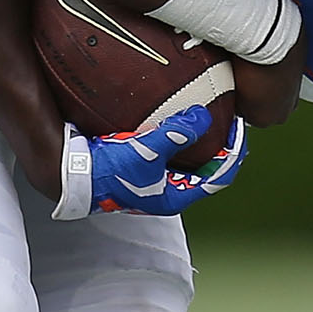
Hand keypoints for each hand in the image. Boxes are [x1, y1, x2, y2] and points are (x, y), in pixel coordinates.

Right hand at [54, 109, 247, 218]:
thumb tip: (203, 116)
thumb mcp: (146, 151)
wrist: (73, 173)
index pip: (219, 177)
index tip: (239, 128)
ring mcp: (154, 179)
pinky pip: (168, 150)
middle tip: (228, 120)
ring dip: (197, 140)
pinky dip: (176, 135)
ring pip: (187, 159)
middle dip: (219, 145)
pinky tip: (172, 116)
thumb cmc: (108, 171)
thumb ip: (176, 134)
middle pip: (206, 168)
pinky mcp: (141, 166)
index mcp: (175, 195)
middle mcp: (167, 190)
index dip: (234, 153)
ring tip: (205, 116)